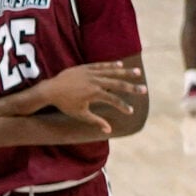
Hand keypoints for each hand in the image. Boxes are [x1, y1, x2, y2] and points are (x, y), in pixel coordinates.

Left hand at [25, 61, 143, 127]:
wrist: (50, 90)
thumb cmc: (65, 104)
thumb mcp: (80, 114)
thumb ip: (96, 121)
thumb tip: (109, 130)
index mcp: (94, 93)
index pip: (113, 100)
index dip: (123, 106)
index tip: (131, 111)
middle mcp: (94, 81)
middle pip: (117, 84)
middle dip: (132, 87)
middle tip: (144, 90)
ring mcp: (90, 73)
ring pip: (111, 72)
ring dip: (125, 72)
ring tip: (138, 72)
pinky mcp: (85, 67)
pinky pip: (101, 65)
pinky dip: (111, 65)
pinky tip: (120, 65)